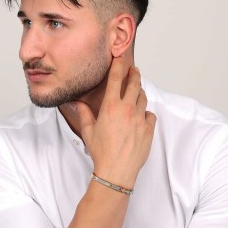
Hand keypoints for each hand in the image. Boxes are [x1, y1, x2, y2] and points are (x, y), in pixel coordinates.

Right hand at [76, 57, 155, 187]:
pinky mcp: (149, 129)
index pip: (116, 79)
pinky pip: (150, 115)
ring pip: (143, 98)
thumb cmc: (101, 152)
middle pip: (134, 83)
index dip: (118, 65)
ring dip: (139, 93)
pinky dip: (146, 114)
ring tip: (136, 92)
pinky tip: (141, 118)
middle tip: (133, 70)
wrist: (116, 171)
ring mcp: (140, 119)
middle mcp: (127, 109)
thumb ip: (85, 114)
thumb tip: (77, 104)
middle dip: (134, 74)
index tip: (120, 57)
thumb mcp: (88, 131)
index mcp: (111, 107)